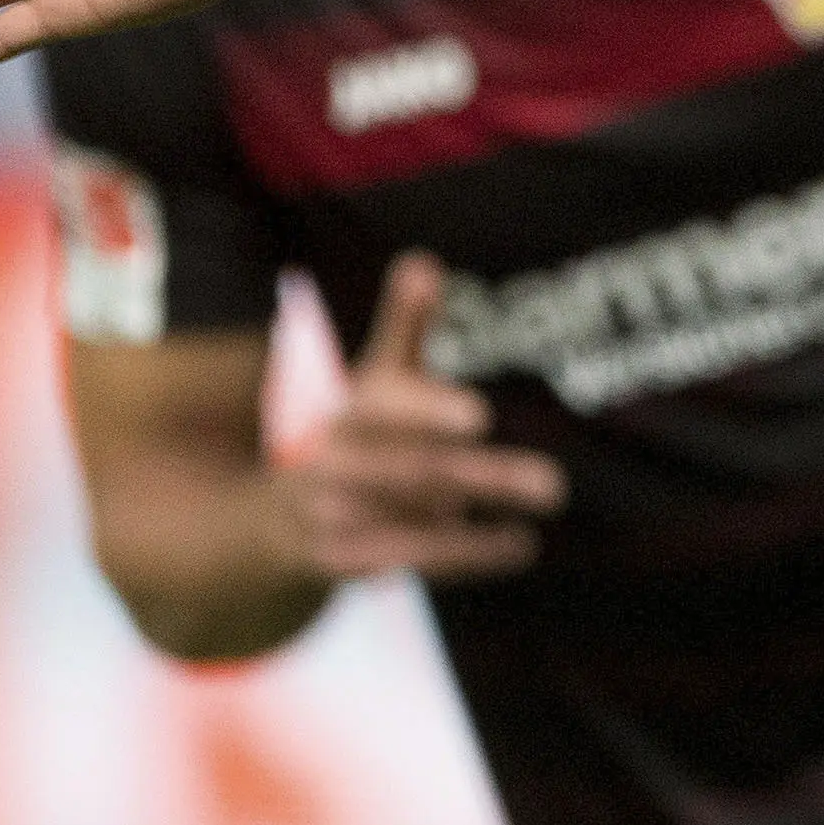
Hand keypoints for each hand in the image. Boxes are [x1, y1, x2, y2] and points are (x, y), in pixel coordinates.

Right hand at [274, 255, 562, 584]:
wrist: (271, 515)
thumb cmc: (353, 432)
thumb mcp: (373, 380)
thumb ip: (404, 326)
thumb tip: (424, 262)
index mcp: (342, 411)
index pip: (383, 409)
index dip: (426, 411)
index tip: (479, 415)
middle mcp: (332, 465)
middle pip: (412, 472)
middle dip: (482, 477)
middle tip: (551, 481)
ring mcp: (334, 517)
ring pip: (414, 522)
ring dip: (480, 522)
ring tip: (545, 504)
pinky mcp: (343, 562)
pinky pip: (412, 559)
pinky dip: (468, 555)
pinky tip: (520, 545)